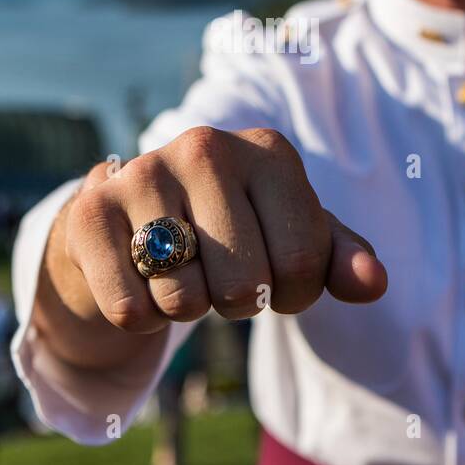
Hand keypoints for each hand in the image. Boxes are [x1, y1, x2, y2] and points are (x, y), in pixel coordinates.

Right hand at [62, 126, 386, 333]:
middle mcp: (206, 148)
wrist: (132, 220)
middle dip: (236, 304)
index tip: (274, 277)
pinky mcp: (92, 209)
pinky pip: (130, 307)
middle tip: (220, 275)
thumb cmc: (231, 230)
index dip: (293, 295)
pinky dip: (139, 316)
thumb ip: (339, 259)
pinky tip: (138, 278)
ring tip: (179, 271)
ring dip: (184, 309)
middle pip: (245, 287)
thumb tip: (373, 283)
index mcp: (268, 152)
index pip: (302, 262)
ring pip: (185, 299)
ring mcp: (145, 173)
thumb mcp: (292, 237)